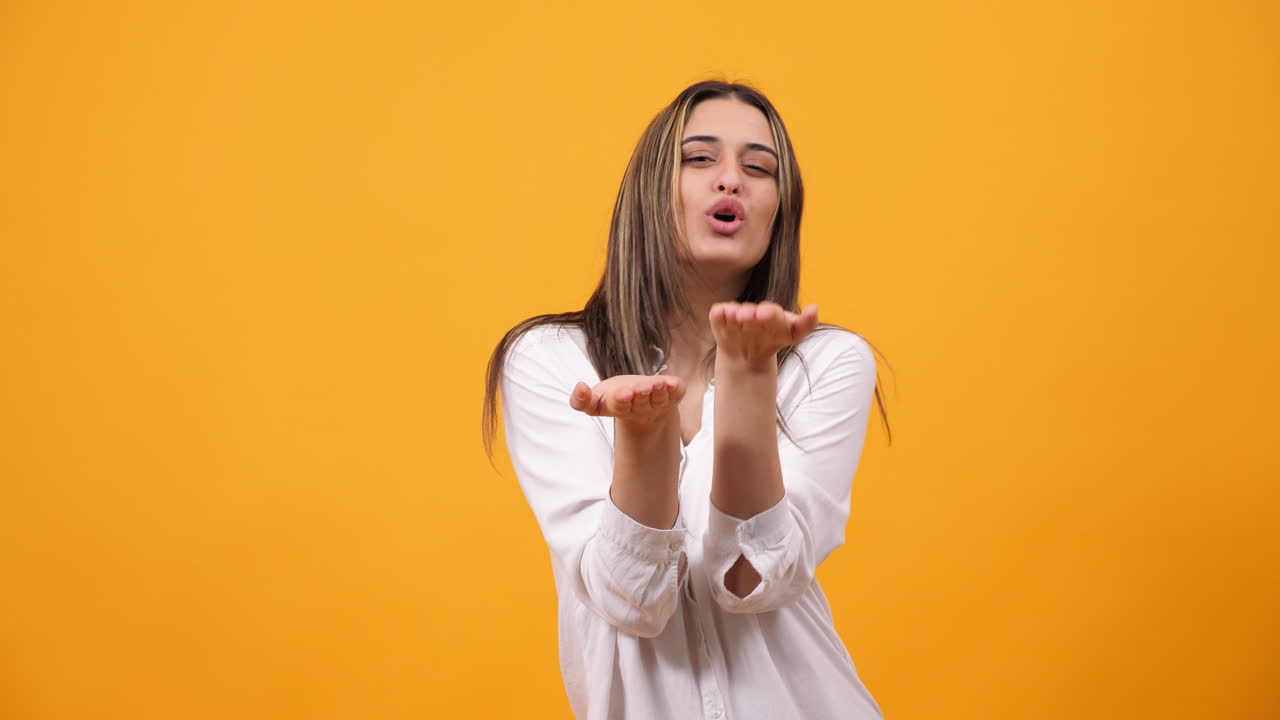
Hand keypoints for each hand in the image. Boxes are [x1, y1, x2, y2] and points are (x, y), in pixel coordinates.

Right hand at [568, 374, 684, 429]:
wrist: (642, 401)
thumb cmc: (617, 398)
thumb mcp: (597, 400)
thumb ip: (582, 401)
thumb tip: (579, 388)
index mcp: (620, 406)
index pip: (619, 405)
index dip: (621, 399)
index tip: (622, 393)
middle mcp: (640, 407)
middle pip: (640, 402)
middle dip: (640, 394)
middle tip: (640, 388)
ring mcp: (657, 402)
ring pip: (659, 399)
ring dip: (658, 391)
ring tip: (656, 384)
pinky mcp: (672, 396)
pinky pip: (676, 393)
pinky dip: (675, 388)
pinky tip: (673, 383)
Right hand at [709, 301, 819, 367]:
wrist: (749, 355)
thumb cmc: (773, 339)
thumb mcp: (793, 334)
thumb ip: (807, 324)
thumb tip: (815, 308)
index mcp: (770, 312)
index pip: (771, 311)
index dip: (769, 313)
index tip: (766, 315)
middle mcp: (752, 310)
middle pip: (750, 310)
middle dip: (750, 313)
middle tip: (749, 316)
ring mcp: (735, 314)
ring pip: (734, 311)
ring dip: (734, 313)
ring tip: (735, 316)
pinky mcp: (720, 318)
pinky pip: (718, 314)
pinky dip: (718, 313)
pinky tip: (719, 313)